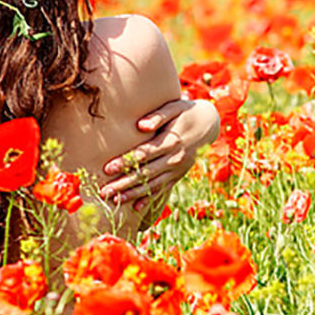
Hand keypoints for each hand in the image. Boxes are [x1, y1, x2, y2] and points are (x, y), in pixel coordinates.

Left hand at [99, 98, 219, 209]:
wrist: (209, 124)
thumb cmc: (186, 112)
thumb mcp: (174, 107)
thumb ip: (158, 116)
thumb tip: (141, 126)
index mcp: (171, 141)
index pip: (143, 154)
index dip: (125, 162)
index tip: (108, 169)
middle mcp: (174, 158)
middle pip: (145, 174)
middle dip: (123, 184)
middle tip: (104, 192)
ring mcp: (177, 169)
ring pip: (152, 185)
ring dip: (132, 194)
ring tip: (113, 201)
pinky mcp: (179, 175)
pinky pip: (163, 189)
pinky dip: (149, 199)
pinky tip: (136, 208)